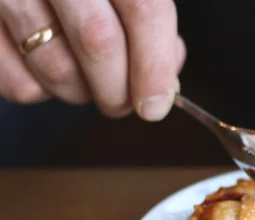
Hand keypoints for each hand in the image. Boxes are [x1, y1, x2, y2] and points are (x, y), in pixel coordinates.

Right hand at [0, 0, 185, 120]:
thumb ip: (147, 16)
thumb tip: (163, 78)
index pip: (144, 9)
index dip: (156, 66)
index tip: (157, 104)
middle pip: (100, 43)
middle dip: (120, 91)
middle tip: (123, 102)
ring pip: (58, 70)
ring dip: (82, 93)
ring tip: (84, 76)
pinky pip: (19, 84)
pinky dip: (41, 90)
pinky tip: (44, 65)